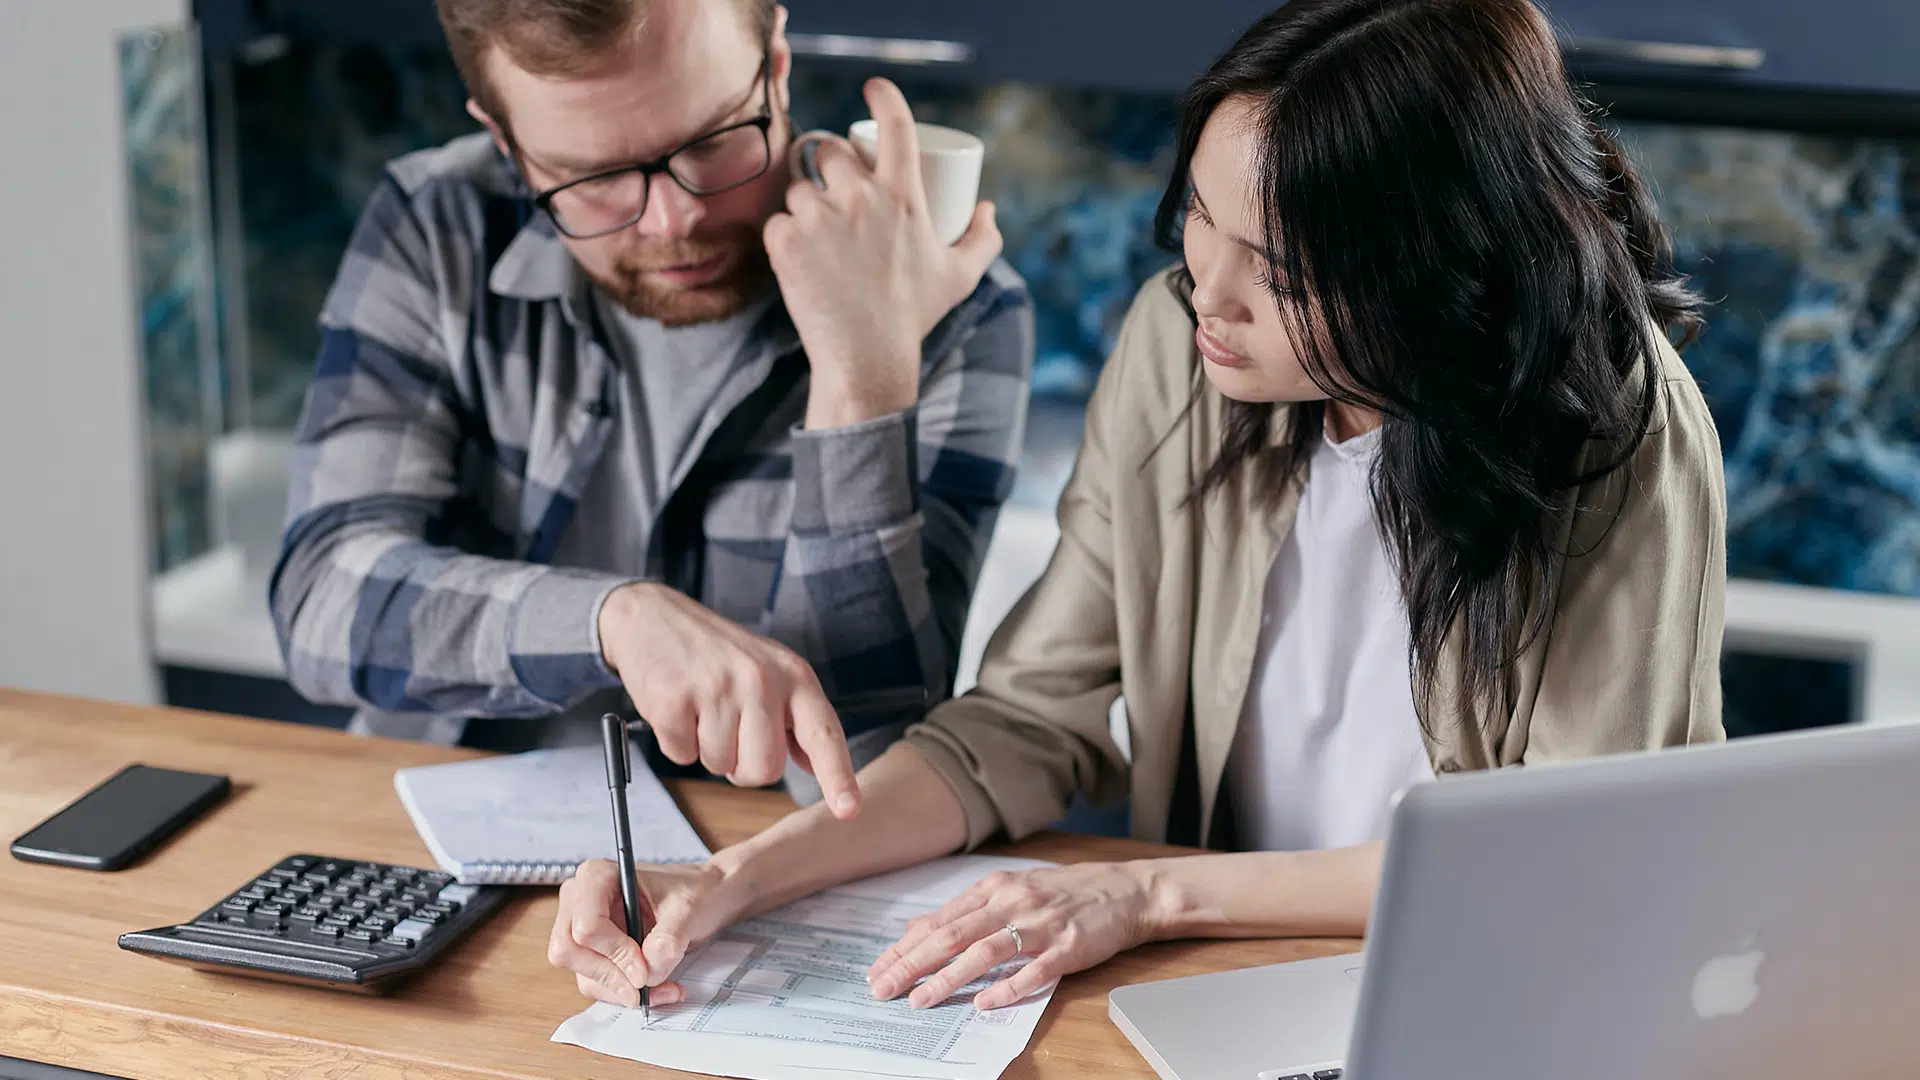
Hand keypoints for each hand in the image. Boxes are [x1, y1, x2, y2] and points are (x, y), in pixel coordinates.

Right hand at [548, 858, 748, 1006]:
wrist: (704, 898)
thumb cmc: (694, 892)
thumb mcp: (688, 910)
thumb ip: (668, 939)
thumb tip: (647, 972)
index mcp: (597, 876)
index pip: (586, 925)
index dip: (615, 953)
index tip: (644, 968)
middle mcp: (579, 900)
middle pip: (569, 952)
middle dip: (612, 976)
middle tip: (647, 985)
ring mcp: (581, 927)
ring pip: (583, 973)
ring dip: (623, 990)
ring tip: (665, 988)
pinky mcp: (592, 952)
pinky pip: (596, 983)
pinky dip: (625, 992)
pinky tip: (657, 988)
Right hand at [597, 582, 859, 816]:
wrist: (654, 616)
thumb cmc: (719, 653)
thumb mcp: (771, 671)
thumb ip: (795, 718)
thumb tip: (815, 765)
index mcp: (794, 676)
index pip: (823, 733)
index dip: (838, 776)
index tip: (849, 810)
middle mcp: (762, 680)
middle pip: (764, 770)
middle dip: (743, 766)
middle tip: (729, 730)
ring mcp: (717, 688)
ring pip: (720, 766)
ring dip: (707, 750)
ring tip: (701, 708)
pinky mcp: (674, 699)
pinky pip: (681, 756)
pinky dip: (676, 742)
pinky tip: (678, 707)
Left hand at [765, 77, 1003, 427]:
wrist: (867, 359)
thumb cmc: (914, 316)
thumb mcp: (959, 277)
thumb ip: (982, 240)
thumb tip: (986, 209)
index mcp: (904, 197)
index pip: (896, 126)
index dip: (884, 97)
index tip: (873, 88)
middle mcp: (861, 199)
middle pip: (830, 152)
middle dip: (829, 167)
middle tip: (834, 195)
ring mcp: (820, 219)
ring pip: (799, 189)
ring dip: (805, 206)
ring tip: (819, 239)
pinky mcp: (786, 242)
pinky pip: (777, 221)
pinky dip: (784, 237)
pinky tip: (799, 259)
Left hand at [866, 862, 1158, 1010]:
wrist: (1125, 890)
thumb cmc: (1064, 893)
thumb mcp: (1010, 890)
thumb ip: (965, 911)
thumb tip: (916, 929)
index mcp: (994, 889)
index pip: (939, 922)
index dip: (904, 948)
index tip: (877, 970)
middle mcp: (1012, 901)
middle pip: (952, 936)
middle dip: (912, 964)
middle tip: (883, 989)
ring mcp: (1040, 924)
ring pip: (984, 951)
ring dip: (948, 978)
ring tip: (921, 1000)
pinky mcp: (1068, 946)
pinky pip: (1034, 970)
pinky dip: (1007, 987)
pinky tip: (984, 1003)